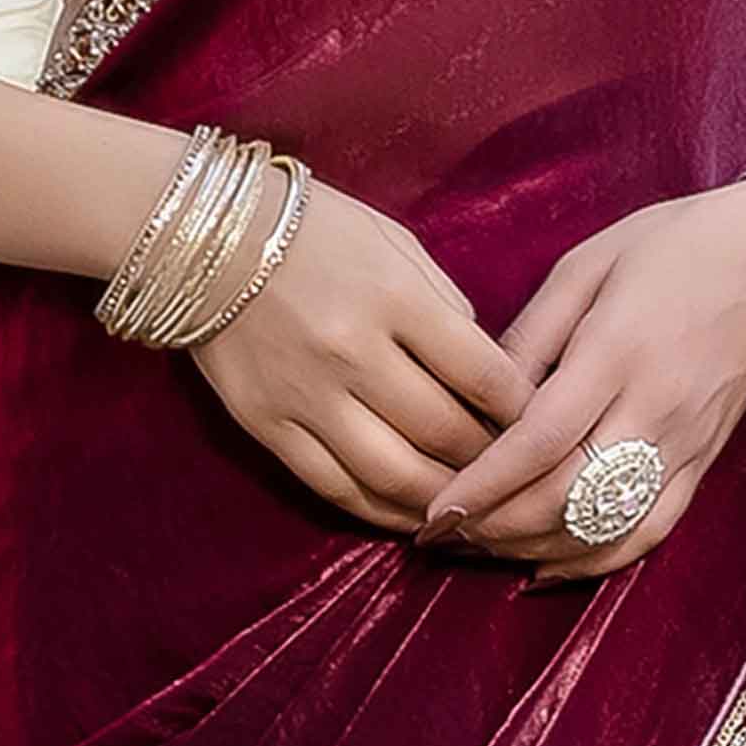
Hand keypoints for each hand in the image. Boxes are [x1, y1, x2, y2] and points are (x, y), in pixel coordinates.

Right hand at [187, 174, 527, 529]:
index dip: (524, 411)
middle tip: (516, 473)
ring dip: (443, 500)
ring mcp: (307, 396)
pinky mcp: (268, 427)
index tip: (544, 425)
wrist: (202, 234)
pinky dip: (383, 512)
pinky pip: (337, 489)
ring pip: (395, 476)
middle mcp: (353, 353)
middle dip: (492, 461)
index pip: (484, 375)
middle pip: (446, 434)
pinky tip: (412, 516)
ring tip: (471, 504)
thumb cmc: (312, 229)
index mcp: (394, 298)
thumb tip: (488, 373)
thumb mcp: (394, 244)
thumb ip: (445, 306)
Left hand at [417, 178, 745, 580]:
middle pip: (566, 497)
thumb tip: (479, 397)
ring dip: (535, 550)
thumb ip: (530, 335)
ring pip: (605, 526)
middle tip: (442, 535)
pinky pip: (648, 531)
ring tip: (480, 548)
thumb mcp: (586, 265)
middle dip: (496, 528)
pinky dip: (595, 561)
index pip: (540, 441)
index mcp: (617, 353)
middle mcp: (654, 409)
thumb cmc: (673, 246)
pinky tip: (547, 568)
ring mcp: (684, 444)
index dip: (484, 487)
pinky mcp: (703, 462)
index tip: (435, 512)